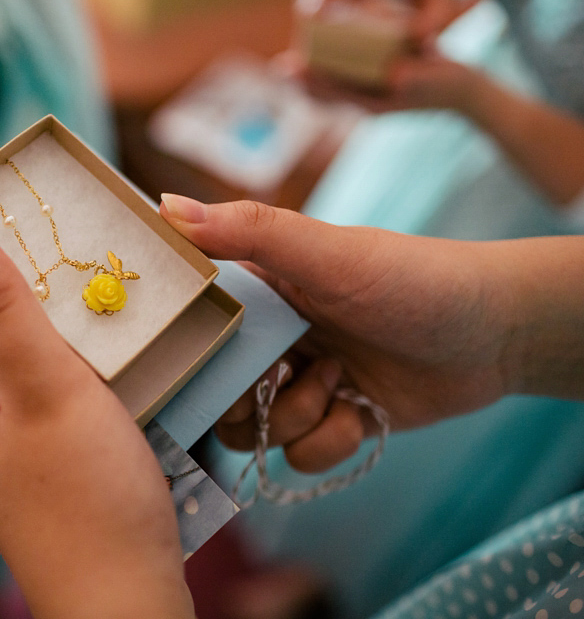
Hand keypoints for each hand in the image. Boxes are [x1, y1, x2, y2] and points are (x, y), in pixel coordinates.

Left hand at [0, 220, 193, 618]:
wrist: (124, 601)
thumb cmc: (85, 496)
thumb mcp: (44, 386)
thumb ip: (0, 308)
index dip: (0, 260)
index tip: (52, 229)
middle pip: (8, 332)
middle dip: (52, 296)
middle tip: (105, 267)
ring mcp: (23, 448)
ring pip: (46, 366)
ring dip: (83, 336)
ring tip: (129, 310)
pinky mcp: (61, 468)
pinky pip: (72, 400)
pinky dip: (100, 375)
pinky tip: (137, 369)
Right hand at [160, 195, 516, 470]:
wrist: (494, 334)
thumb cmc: (411, 278)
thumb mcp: (327, 253)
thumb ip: (248, 231)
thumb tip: (165, 206)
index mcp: (260, 292)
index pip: (193, 325)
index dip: (188, 348)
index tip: (204, 357)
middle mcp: (274, 339)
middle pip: (216, 391)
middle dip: (246, 396)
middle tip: (280, 377)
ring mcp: (303, 384)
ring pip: (256, 430)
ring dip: (295, 417)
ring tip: (337, 383)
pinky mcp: (334, 421)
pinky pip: (301, 455)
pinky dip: (331, 440)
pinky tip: (361, 411)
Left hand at [291, 0, 483, 111]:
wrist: (464, 94)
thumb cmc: (449, 85)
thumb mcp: (436, 78)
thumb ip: (416, 76)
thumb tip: (395, 76)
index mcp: (379, 103)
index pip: (340, 94)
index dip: (317, 83)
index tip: (296, 71)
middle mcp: (369, 102)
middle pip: (328, 95)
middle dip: (305, 82)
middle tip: (280, 69)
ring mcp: (371, 98)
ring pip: (331, 93)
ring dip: (310, 82)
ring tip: (288, 69)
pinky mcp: (375, 89)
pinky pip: (344, 87)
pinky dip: (326, 79)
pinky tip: (313, 64)